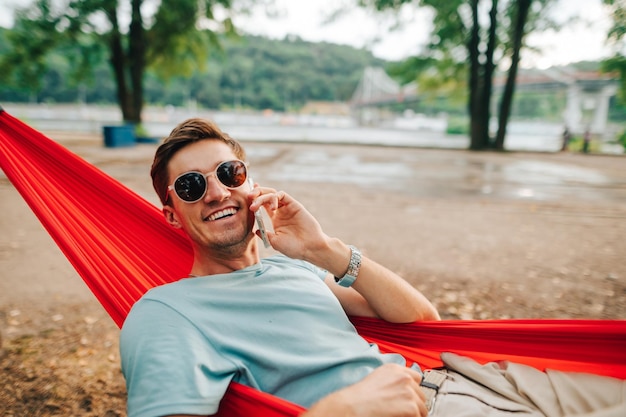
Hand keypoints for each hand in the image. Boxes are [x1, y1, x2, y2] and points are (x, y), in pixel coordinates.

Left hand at [248, 186, 327, 259]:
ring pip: (272, 193)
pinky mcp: (294, 205)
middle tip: (248, 197)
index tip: (245, 199)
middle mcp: (281, 211)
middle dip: (256, 193)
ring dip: (261, 195)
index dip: (254, 200)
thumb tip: (254, 230)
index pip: (262, 205)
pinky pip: (282, 195)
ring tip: (254, 204)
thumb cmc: (294, 248)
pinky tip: (272, 208)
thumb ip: (265, 234)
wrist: (309, 248)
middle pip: (266, 195)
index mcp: (276, 219)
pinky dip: (274, 198)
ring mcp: (287, 207)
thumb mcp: (275, 242)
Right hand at [303, 363, 427, 416]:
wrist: (351, 406)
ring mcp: (409, 392)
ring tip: (398, 415)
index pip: (415, 377)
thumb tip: (404, 391)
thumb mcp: (377, 379)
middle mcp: (404, 377)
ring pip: (422, 407)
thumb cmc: (358, 397)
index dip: (412, 389)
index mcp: (394, 369)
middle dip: (413, 402)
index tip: (408, 397)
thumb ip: (393, 381)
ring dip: (413, 413)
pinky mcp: (411, 407)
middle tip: (400, 410)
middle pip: (420, 393)